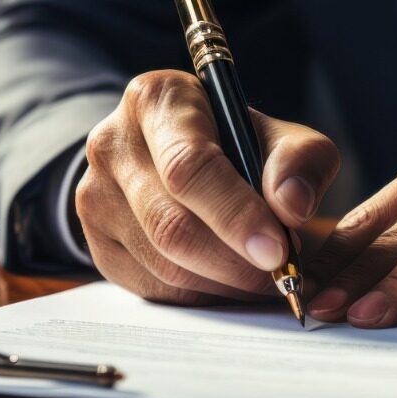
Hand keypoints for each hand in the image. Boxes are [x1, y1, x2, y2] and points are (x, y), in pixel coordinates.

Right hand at [76, 70, 339, 304]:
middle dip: (236, 262)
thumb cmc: (239, 144)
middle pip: (171, 224)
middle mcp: (113, 144)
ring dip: (225, 284)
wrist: (186, 157)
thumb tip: (293, 205)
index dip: (236, 214)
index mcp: (158, 100)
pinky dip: (203, 297)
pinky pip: (154, 289)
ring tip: (266, 279)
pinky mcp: (99, 245)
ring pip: (163, 265)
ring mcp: (96, 197)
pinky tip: (233, 285)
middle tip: (283, 275)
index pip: (189, 166)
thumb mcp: (281, 137)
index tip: (278, 250)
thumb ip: (299, 161)